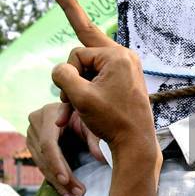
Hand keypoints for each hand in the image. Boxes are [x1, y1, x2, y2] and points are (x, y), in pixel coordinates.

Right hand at [27, 103, 101, 195]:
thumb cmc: (86, 114)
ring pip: (41, 164)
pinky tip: (65, 192)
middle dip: (60, 178)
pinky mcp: (32, 143)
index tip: (66, 180)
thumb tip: (100, 158)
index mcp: (49, 113)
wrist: (75, 111)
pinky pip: (42, 165)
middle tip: (76, 194)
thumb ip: (94, 139)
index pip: (48, 144)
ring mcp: (31, 133)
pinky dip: (54, 178)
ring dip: (57, 183)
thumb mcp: (90, 123)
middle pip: (44, 157)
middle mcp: (35, 122)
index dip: (56, 163)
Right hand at [53, 0, 118, 119]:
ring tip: (69, 113)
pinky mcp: (126, 79)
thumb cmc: (111, 119)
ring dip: (78, 90)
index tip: (70, 95)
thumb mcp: (80, 96)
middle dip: (72, 77)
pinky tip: (72, 112)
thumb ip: (63, 75)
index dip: (68, 75)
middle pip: (85, 57)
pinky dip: (88, 94)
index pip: (78, 54)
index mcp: (117, 56)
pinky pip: (99, 79)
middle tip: (65, 84)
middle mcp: (125, 56)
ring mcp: (127, 67)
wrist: (135, 142)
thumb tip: (59, 68)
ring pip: (90, 71)